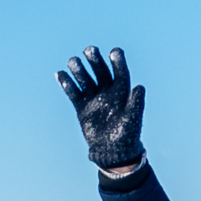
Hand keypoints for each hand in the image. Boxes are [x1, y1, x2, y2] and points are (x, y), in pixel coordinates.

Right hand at [58, 45, 145, 170]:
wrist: (112, 150)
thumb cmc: (127, 135)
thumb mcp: (132, 119)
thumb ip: (136, 103)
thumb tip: (140, 86)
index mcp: (122, 93)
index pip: (120, 73)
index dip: (118, 61)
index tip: (114, 51)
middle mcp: (107, 92)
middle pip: (100, 71)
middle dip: (95, 60)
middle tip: (90, 50)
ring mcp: (94, 98)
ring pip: (85, 78)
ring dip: (79, 69)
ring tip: (73, 61)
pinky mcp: (82, 106)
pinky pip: (73, 92)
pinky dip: (66, 83)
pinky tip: (60, 73)